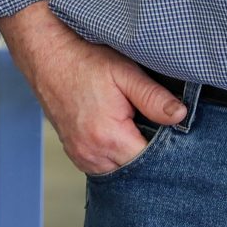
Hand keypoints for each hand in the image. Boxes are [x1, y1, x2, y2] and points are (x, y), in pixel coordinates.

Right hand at [0, 4, 185, 175]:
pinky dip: (115, 156)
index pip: (151, 162)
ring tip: (137, 129)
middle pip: (135, 171)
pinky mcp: (74, 153)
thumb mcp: (124, 72)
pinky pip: (103, 166)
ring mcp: (80, 156)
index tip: (173, 133)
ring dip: (131, 156)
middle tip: (156, 128)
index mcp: (108, 137)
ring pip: (119, 171)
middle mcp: (92, 154)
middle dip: (150, 155)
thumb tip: (180, 116)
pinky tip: (121, 135)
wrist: (46, 56)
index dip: (167, 150)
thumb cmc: (84, 61)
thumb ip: (153, 97)